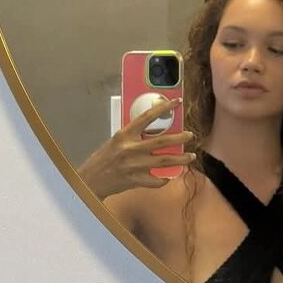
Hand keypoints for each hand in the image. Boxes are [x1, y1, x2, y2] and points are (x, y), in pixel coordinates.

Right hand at [77, 97, 195, 199]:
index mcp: (125, 135)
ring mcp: (135, 166)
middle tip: (190, 135)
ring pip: (164, 161)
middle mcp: (131, 149)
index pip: (147, 117)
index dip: (164, 108)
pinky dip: (164, 178)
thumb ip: (133, 135)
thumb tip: (152, 129)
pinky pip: (157, 180)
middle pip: (162, 142)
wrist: (91, 180)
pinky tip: (169, 176)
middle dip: (180, 138)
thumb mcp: (116, 140)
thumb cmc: (103, 159)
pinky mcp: (136, 181)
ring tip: (191, 156)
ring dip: (181, 159)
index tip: (177, 102)